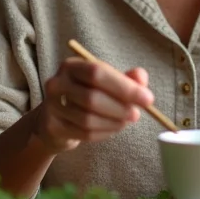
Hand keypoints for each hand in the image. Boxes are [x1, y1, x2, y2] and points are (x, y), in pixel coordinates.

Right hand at [33, 58, 153, 154]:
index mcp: (72, 66)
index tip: (147, 99)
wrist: (55, 118)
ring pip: (88, 118)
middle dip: (120, 108)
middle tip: (137, 114)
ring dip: (113, 122)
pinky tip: (112, 128)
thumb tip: (141, 78)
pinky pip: (83, 133)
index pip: (97, 72)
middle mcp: (57, 83)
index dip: (124, 86)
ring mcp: (51, 106)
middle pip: (92, 97)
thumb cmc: (86, 94)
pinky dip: (104, 133)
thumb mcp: (106, 82)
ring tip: (125, 121)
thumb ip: (126, 79)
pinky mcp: (52, 127)